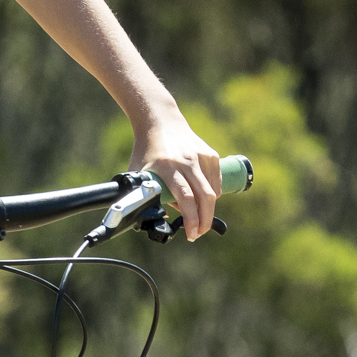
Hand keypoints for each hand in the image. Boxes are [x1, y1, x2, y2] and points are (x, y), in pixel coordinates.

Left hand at [134, 111, 228, 240]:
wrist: (161, 122)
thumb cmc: (147, 151)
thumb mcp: (140, 173)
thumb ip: (149, 194)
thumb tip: (164, 216)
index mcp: (167, 167)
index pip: (186, 197)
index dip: (191, 219)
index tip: (191, 234)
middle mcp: (186, 161)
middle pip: (204, 197)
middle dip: (205, 221)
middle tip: (199, 233)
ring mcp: (201, 157)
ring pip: (213, 192)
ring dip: (208, 209)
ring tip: (198, 216)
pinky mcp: (210, 154)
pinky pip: (216, 182)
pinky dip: (212, 195)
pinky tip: (203, 198)